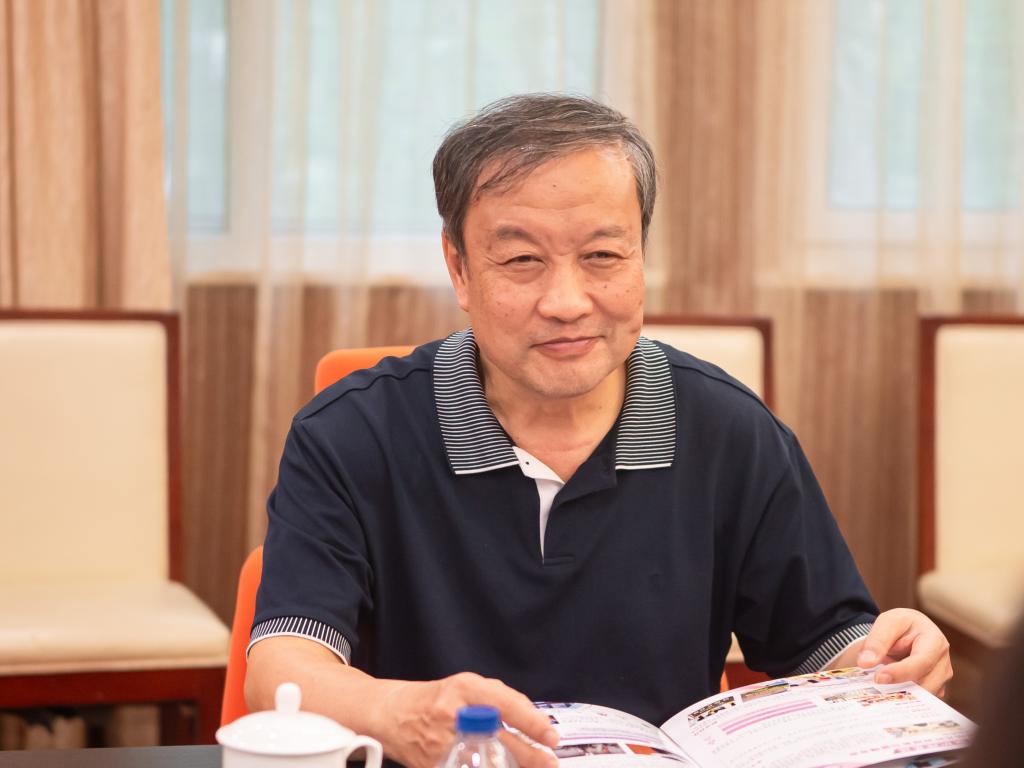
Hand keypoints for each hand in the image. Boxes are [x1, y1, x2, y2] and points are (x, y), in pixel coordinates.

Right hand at [375, 672, 559, 767]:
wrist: (392, 715)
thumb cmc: (436, 698)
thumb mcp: (469, 685)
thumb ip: (502, 697)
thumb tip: (532, 718)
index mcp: (465, 690)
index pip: (506, 706)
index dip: (532, 723)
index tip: (551, 737)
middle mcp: (454, 716)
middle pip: (500, 740)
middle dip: (529, 755)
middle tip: (549, 762)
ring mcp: (442, 744)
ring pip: (487, 763)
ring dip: (511, 766)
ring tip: (527, 767)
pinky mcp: (433, 766)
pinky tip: (497, 767)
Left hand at [855, 608, 952, 696]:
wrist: (909, 632)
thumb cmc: (901, 625)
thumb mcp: (888, 622)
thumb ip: (876, 641)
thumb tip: (865, 662)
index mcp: (935, 641)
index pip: (922, 661)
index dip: (901, 672)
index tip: (879, 678)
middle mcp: (942, 663)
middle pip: (926, 684)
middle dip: (902, 689)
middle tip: (876, 693)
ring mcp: (940, 679)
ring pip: (923, 697)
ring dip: (902, 697)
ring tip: (879, 695)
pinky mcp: (933, 690)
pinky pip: (919, 700)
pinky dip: (903, 700)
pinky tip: (886, 698)